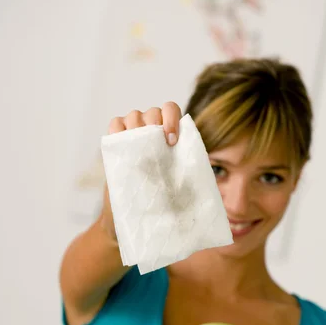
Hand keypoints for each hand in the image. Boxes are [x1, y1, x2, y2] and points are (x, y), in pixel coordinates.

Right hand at [100, 102, 181, 236]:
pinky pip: (115, 124)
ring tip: (139, 144)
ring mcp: (133, 133)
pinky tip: (121, 138)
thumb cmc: (164, 199)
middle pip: (153, 112)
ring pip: (134, 115)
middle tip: (158, 144)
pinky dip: (117, 127)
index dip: (172, 119)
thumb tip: (210, 190)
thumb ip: (190, 178)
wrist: (139, 214)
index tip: (172, 142)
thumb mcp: (179, 187)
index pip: (171, 110)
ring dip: (137, 125)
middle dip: (155, 123)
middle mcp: (152, 129)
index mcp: (169, 133)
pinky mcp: (117, 142)